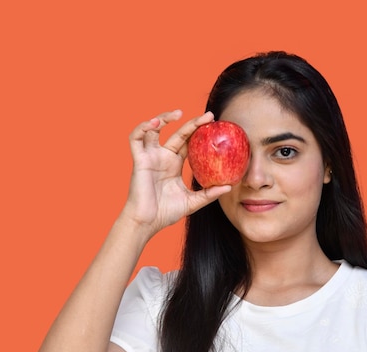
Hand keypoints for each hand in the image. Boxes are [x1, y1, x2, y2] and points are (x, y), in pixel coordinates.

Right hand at [121, 110, 230, 235]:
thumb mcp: (193, 202)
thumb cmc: (166, 213)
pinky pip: (136, 138)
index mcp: (174, 164)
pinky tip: (155, 124)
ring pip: (154, 130)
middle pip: (178, 134)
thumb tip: (230, 186)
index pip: (189, 143)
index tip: (215, 126)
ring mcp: (150, 157)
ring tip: (178, 113)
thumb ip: (209, 194)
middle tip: (209, 116)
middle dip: (192, 122)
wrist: (147, 222)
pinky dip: (143, 127)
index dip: (199, 133)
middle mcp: (163, 157)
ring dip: (163, 118)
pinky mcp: (139, 160)